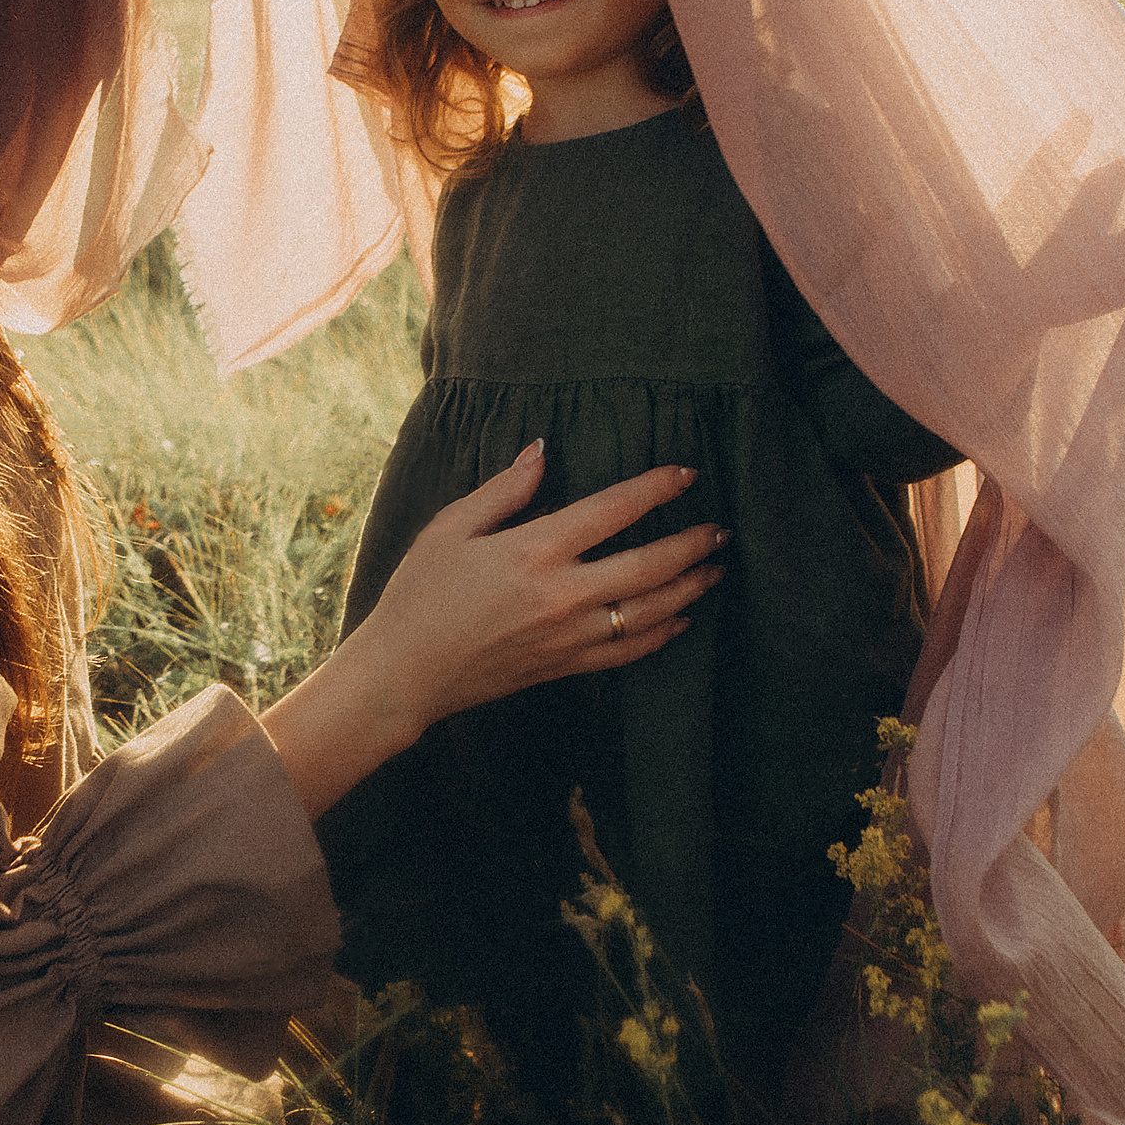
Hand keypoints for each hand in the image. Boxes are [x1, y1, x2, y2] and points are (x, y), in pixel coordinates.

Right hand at [261, 440, 722, 816]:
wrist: (404, 674)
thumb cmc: (418, 595)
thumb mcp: (449, 528)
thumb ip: (503, 490)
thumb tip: (542, 450)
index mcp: (534, 550)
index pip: (613, 510)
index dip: (656, 488)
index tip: (686, 473)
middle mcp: (562, 594)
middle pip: (650, 565)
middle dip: (692, 544)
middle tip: (721, 529)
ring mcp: (569, 636)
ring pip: (652, 611)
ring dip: (690, 588)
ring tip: (714, 569)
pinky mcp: (566, 667)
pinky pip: (630, 651)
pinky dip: (663, 634)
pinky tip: (680, 619)